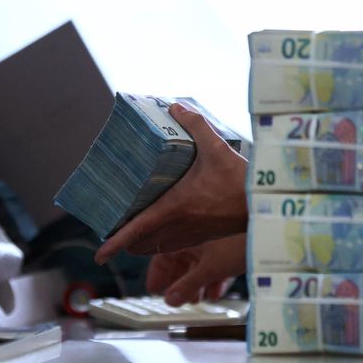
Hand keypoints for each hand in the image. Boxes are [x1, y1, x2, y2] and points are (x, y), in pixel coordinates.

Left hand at [95, 103, 246, 264]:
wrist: (264, 206)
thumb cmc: (239, 180)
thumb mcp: (216, 148)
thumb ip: (195, 125)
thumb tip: (176, 107)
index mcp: (174, 208)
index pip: (135, 230)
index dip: (113, 243)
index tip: (98, 255)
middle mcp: (177, 228)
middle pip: (139, 245)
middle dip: (123, 243)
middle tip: (112, 230)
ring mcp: (189, 237)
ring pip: (153, 249)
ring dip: (140, 243)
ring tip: (130, 230)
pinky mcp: (200, 239)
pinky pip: (170, 247)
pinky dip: (157, 243)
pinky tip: (159, 228)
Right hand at [146, 233, 245, 306]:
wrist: (269, 231)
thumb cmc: (238, 241)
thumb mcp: (209, 269)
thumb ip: (187, 286)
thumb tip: (169, 300)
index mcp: (186, 235)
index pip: (162, 255)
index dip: (158, 274)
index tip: (155, 289)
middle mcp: (197, 236)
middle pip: (181, 262)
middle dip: (178, 282)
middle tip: (174, 298)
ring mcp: (215, 241)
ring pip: (199, 264)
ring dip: (196, 283)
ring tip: (196, 299)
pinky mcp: (231, 246)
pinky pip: (216, 263)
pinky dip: (213, 278)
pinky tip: (215, 291)